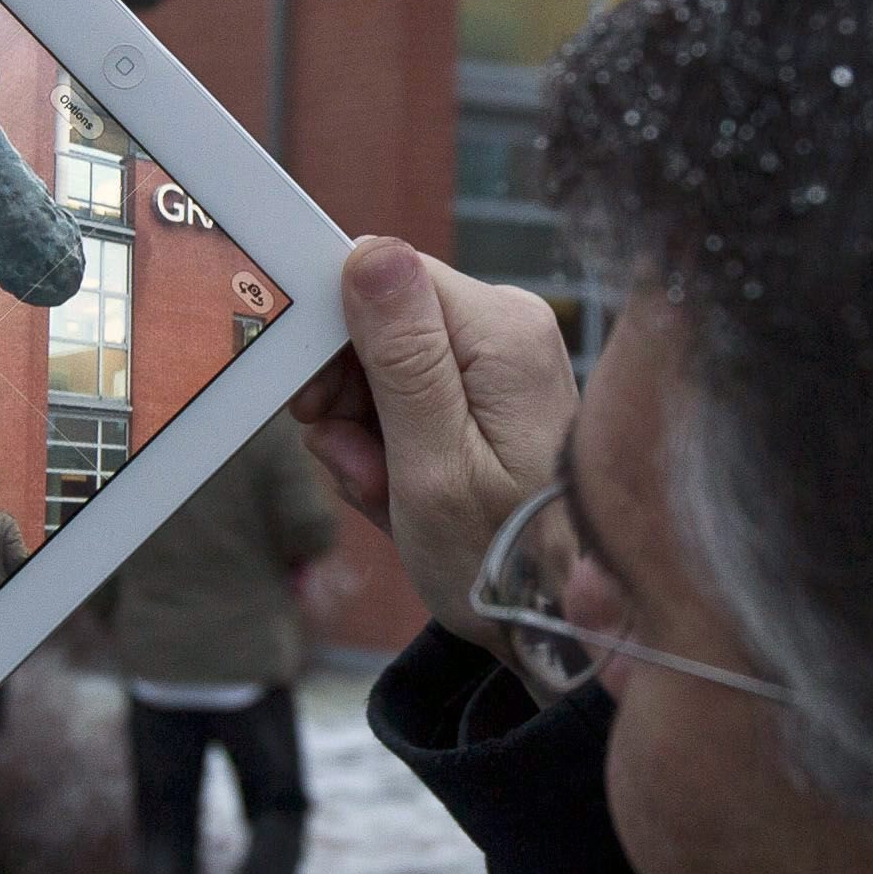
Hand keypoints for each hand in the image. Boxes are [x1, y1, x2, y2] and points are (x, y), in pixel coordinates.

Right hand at [290, 237, 575, 652]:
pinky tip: (403, 497)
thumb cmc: (501, 558)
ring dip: (366, 438)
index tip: (319, 410)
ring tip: (390, 498)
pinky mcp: (490, 394)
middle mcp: (508, 328)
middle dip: (351, 403)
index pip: (382, 275)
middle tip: (367, 475)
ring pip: (384, 368)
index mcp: (501, 330)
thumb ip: (401, 357)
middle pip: (380, 323)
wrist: (553, 623)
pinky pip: (409, 399)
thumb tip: (370, 250)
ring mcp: (501, 362)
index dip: (334, 339)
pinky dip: (391, 451)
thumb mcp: (432, 465)